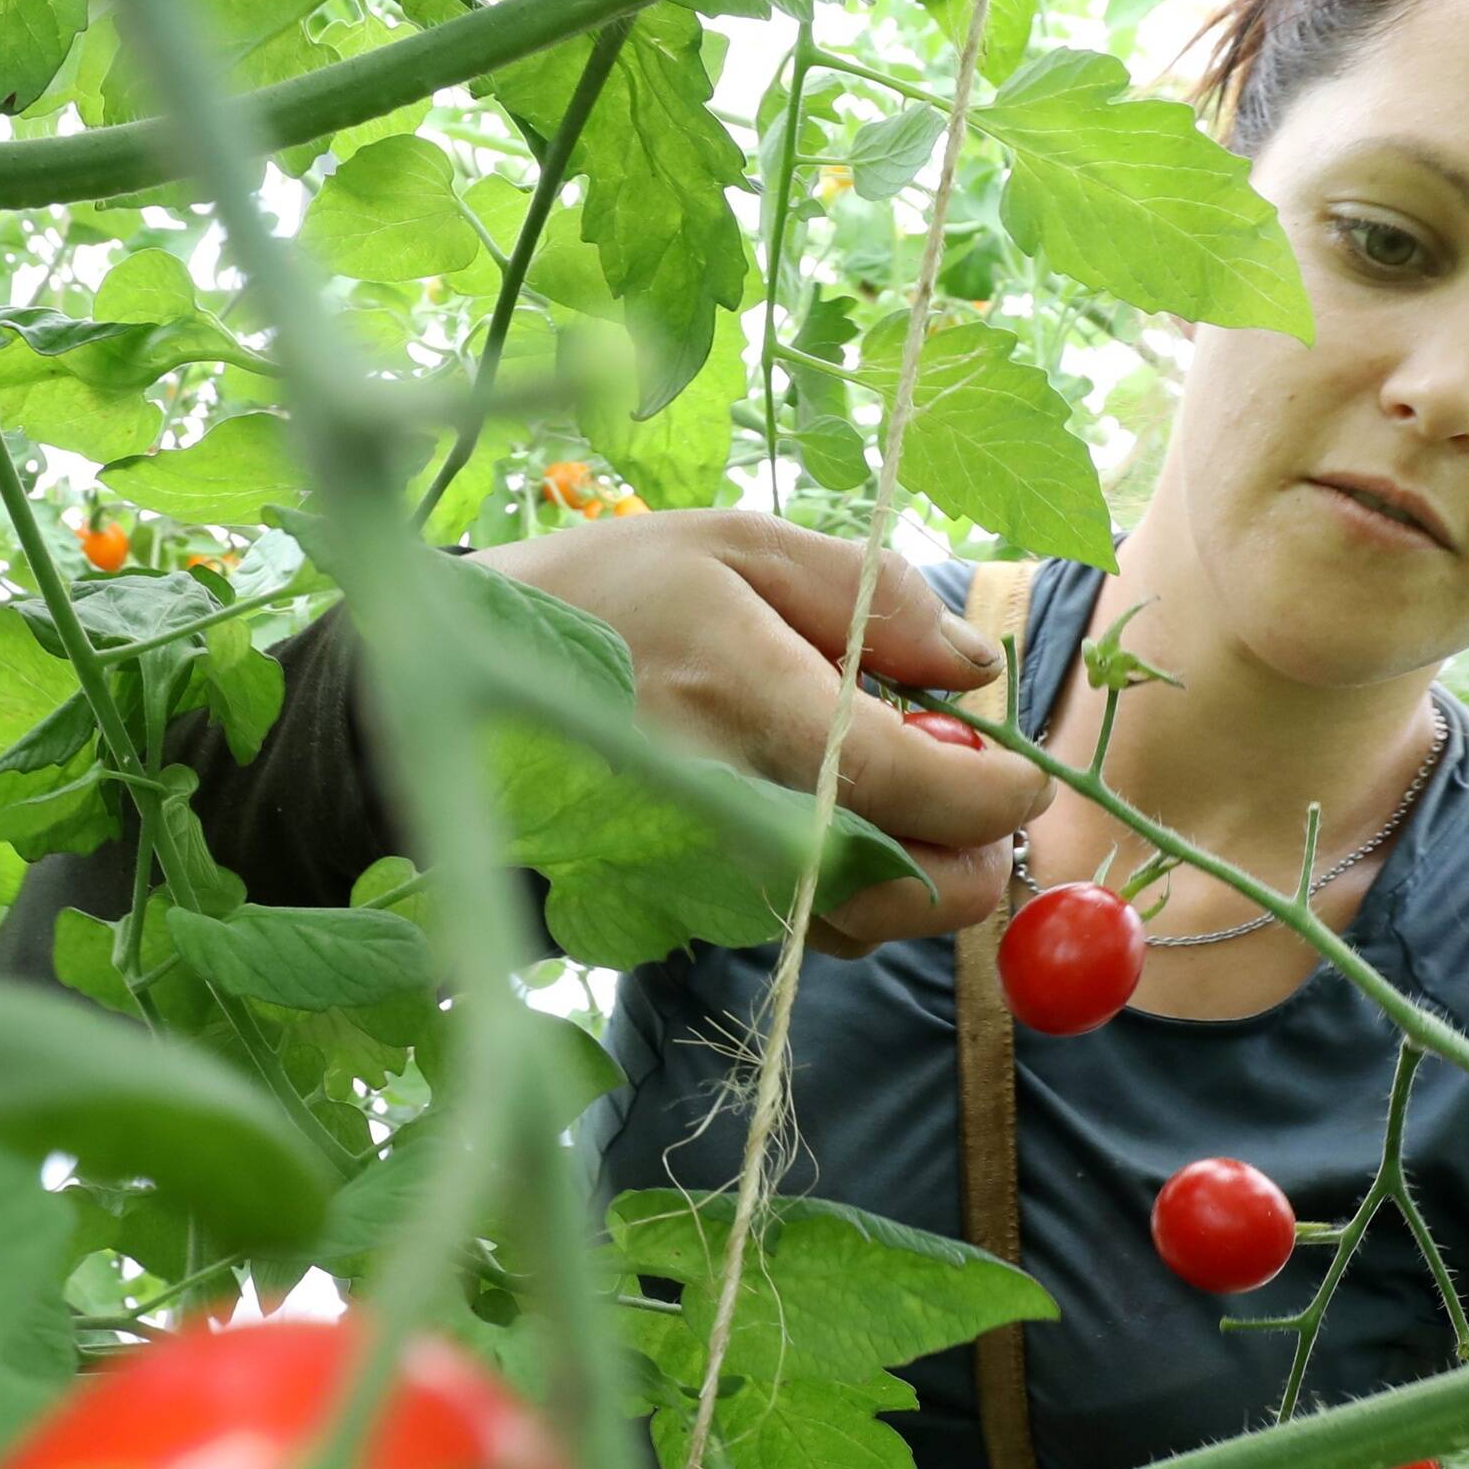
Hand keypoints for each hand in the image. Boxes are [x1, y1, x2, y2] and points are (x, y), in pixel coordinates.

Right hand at [472, 511, 1053, 957]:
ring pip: (853, 925)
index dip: (992, 793)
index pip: (908, 782)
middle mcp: (723, 807)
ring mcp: (696, 875)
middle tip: (986, 811)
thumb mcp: (731, 541)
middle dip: (969, 864)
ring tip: (910, 808)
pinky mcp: (677, 915)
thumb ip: (868, 594)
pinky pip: (796, 927)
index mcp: (745, 699)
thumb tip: (974, 667)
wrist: (443, 686)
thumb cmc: (599, 594)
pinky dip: (842, 892)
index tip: (1025, 776)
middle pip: (897, 889)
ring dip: (911, 883)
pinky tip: (829, 827)